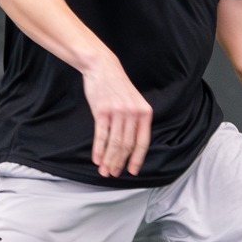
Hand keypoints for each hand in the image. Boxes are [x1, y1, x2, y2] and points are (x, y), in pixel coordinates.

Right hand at [83, 62, 152, 176]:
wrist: (102, 67)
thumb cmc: (117, 86)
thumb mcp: (133, 101)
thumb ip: (135, 120)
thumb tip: (131, 145)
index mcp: (144, 112)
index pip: (142, 142)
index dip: (137, 159)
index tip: (132, 171)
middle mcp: (133, 113)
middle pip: (127, 146)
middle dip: (119, 163)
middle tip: (113, 174)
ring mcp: (118, 112)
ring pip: (114, 144)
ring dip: (108, 160)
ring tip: (104, 170)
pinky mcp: (102, 111)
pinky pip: (101, 136)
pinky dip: (98, 150)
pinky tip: (96, 159)